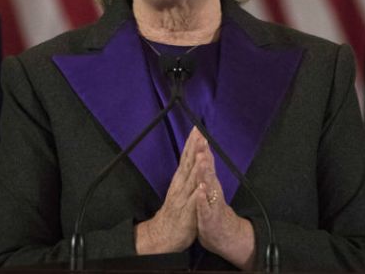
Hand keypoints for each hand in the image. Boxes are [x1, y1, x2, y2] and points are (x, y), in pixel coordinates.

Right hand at [134, 127, 207, 252]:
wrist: (163, 234)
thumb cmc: (175, 212)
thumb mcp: (180, 189)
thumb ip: (185, 175)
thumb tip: (191, 159)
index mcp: (180, 180)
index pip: (186, 158)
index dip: (192, 143)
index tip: (197, 129)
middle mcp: (180, 186)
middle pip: (188, 164)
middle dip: (194, 149)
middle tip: (199, 133)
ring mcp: (183, 199)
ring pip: (191, 181)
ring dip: (196, 167)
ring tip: (201, 154)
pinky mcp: (186, 213)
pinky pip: (193, 203)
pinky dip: (197, 194)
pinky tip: (201, 186)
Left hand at [193, 131, 256, 270]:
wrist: (224, 236)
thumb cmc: (212, 211)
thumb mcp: (207, 189)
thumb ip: (204, 172)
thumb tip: (201, 152)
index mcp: (208, 182)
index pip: (204, 161)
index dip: (200, 146)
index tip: (197, 130)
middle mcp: (211, 190)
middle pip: (207, 169)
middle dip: (204, 154)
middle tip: (202, 139)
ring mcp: (210, 204)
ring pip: (208, 186)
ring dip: (205, 172)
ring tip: (203, 159)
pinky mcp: (208, 218)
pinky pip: (204, 208)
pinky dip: (202, 199)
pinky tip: (200, 190)